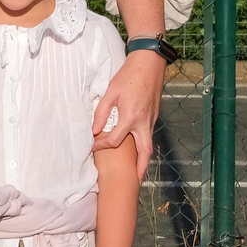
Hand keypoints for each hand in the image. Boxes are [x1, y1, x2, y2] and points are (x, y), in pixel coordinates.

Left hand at [93, 48, 162, 177]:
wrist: (148, 66)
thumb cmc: (127, 77)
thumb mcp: (110, 93)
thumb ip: (101, 113)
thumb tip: (94, 130)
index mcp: (131, 118)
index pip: (115, 140)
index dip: (102, 145)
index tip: (93, 146)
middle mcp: (144, 123)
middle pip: (145, 152)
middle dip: (140, 168)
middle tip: (135, 181)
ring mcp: (151, 120)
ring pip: (149, 145)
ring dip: (144, 158)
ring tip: (136, 170)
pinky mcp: (153, 116)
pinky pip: (149, 135)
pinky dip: (144, 145)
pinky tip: (136, 147)